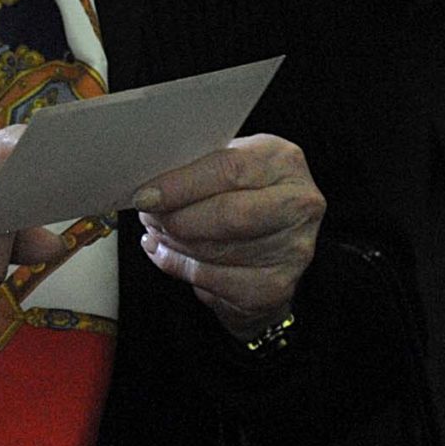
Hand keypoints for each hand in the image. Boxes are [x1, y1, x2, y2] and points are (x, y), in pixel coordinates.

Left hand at [132, 133, 324, 338]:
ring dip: (174, 244)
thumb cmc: (241, 194)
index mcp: (283, 160)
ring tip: (157, 233)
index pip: (229, 169)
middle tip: (148, 217)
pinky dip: (181, 268)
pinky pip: (216, 281)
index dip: (181, 185)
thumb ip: (195, 169)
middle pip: (229, 214)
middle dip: (177, 218)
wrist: (272, 244)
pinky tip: (168, 256)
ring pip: (218, 251)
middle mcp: (299, 203)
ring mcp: (294, 248)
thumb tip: (148, 183)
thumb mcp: (226, 167)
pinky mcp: (278, 285)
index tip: (145, 196)